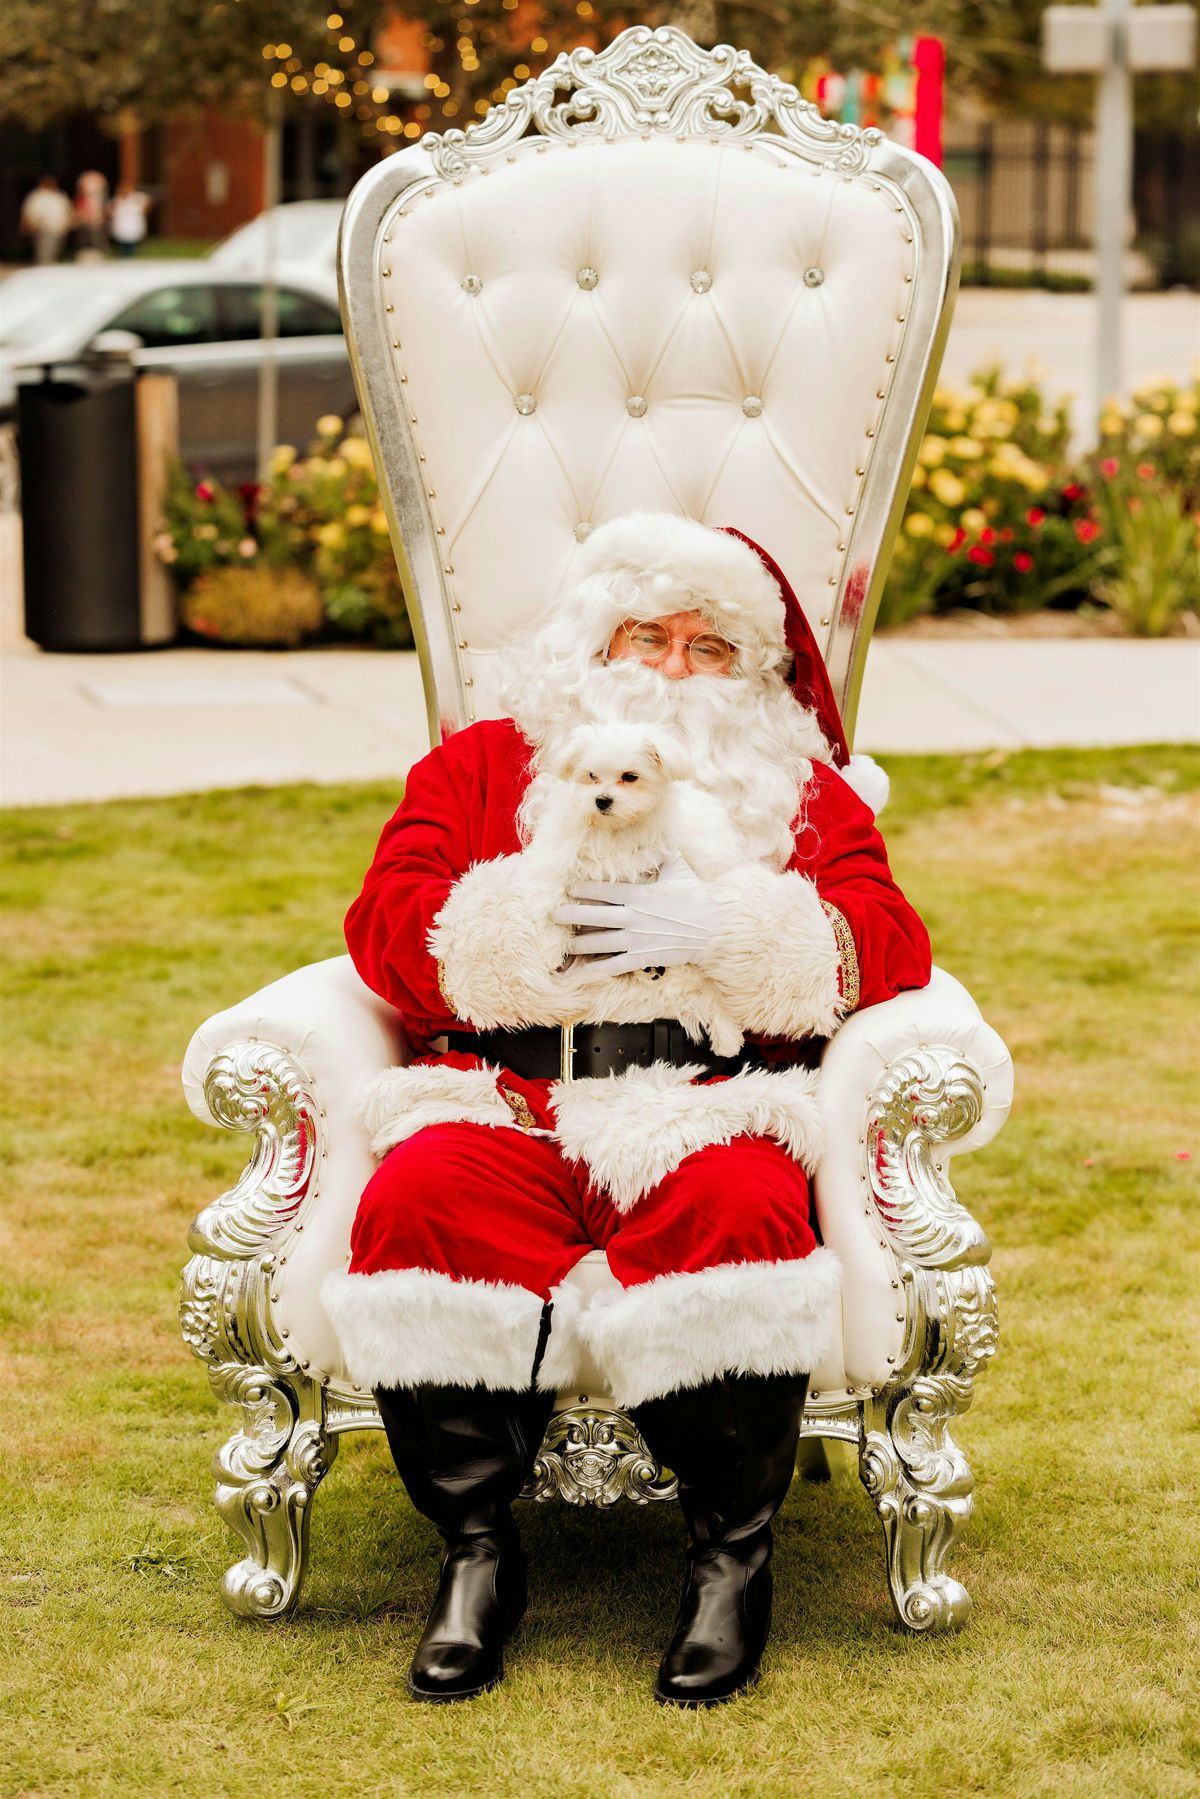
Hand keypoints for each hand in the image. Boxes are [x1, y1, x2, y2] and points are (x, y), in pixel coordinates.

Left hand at [552, 853, 714, 976]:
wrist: (713, 928)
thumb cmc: (695, 896)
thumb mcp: (678, 868)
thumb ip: (660, 851)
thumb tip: (652, 830)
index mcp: (640, 894)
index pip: (604, 890)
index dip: (583, 889)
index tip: (568, 888)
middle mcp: (635, 917)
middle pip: (595, 915)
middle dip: (572, 914)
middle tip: (554, 914)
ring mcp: (638, 939)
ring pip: (601, 942)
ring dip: (579, 943)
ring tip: (564, 943)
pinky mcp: (644, 958)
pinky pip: (616, 964)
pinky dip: (598, 969)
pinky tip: (583, 971)